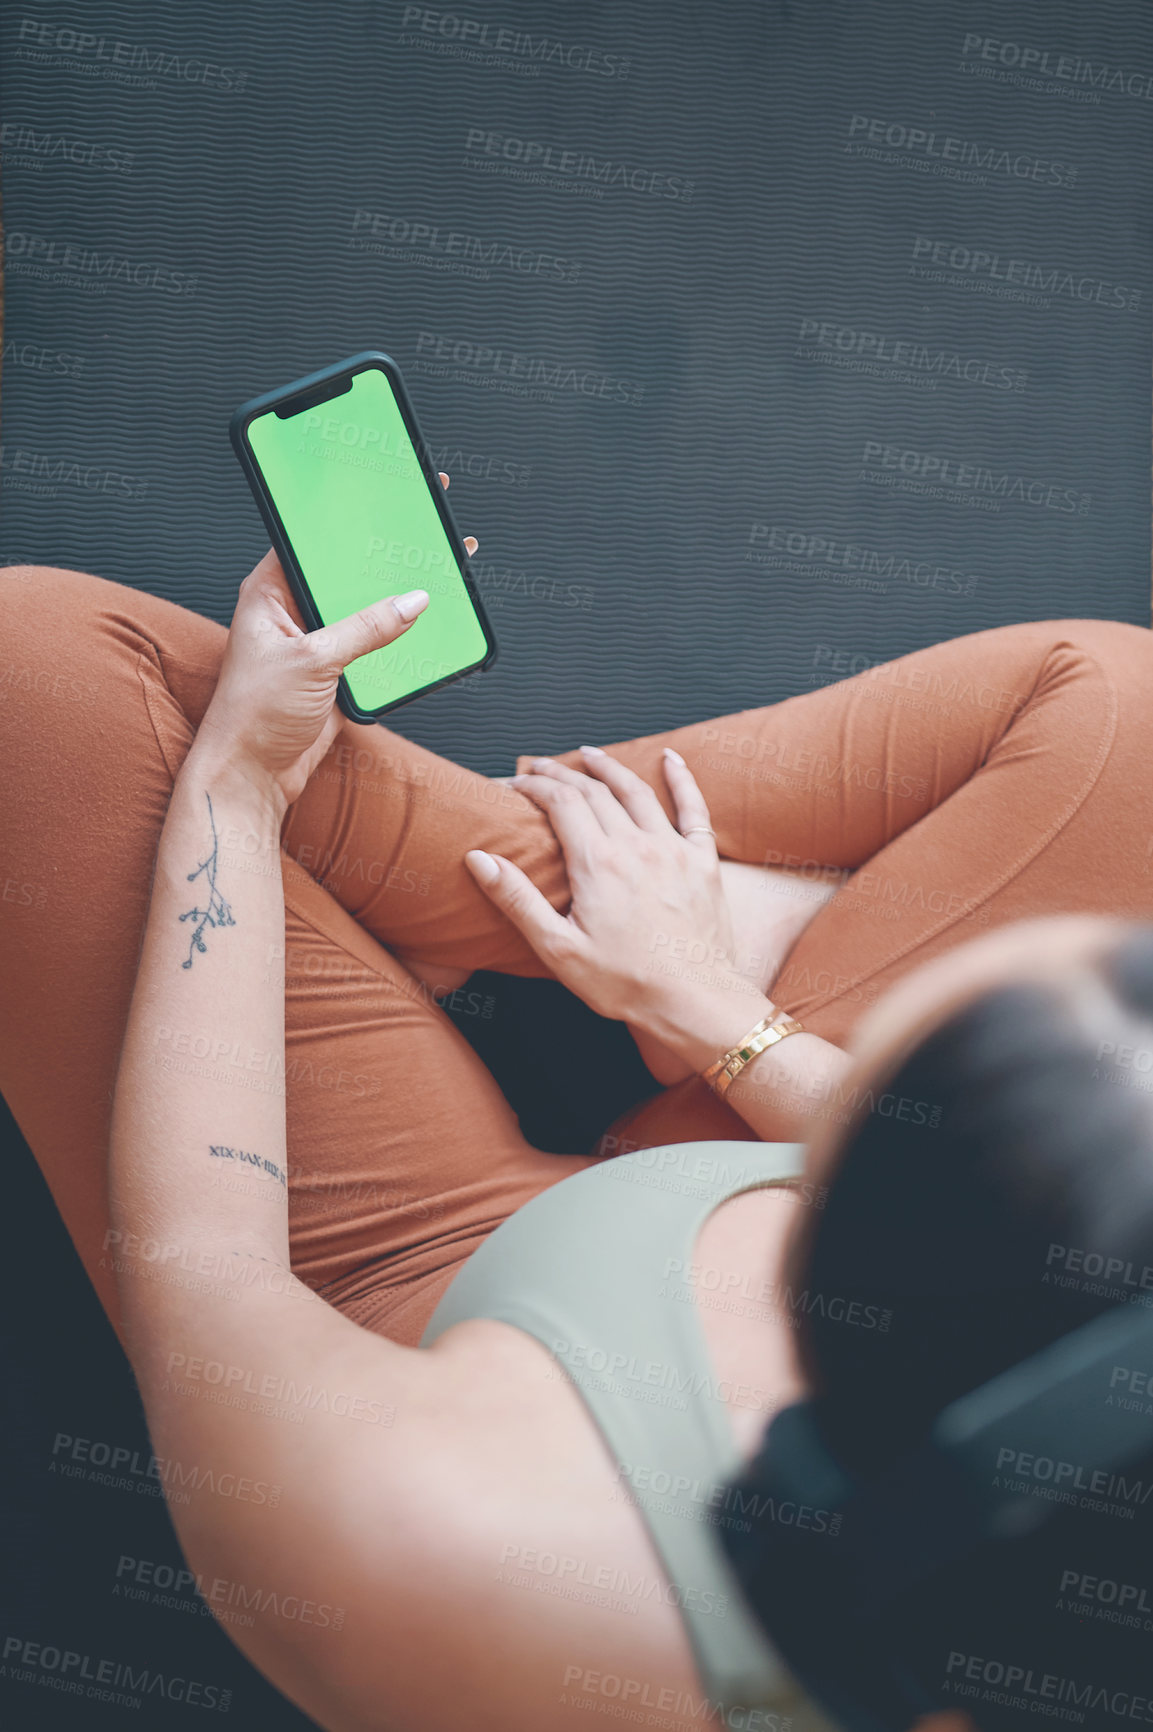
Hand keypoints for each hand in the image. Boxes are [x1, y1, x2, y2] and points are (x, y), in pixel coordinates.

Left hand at [196, 473, 477, 811]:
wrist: (250, 778)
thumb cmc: (252, 716)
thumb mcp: (312, 661)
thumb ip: (366, 629)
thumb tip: (412, 600)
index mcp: (270, 591)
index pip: (311, 536)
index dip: (347, 512)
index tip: (381, 488)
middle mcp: (292, 611)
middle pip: (345, 571)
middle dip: (384, 553)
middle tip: (424, 527)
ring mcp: (316, 643)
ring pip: (366, 610)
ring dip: (397, 600)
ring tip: (437, 573)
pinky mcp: (335, 675)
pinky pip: (375, 648)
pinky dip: (400, 641)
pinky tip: (428, 629)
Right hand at [463, 747, 764, 1042]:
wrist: (692, 1001)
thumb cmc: (625, 984)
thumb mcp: (557, 948)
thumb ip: (517, 899)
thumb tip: (480, 858)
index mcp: (597, 863)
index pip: (559, 802)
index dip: (532, 785)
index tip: (512, 783)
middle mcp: (636, 845)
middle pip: (594, 791)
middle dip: (560, 773)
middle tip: (539, 766)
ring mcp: (672, 850)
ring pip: (637, 791)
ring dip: (609, 768)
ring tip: (588, 755)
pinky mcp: (702, 863)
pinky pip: (694, 809)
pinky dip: (682, 779)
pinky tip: (672, 759)